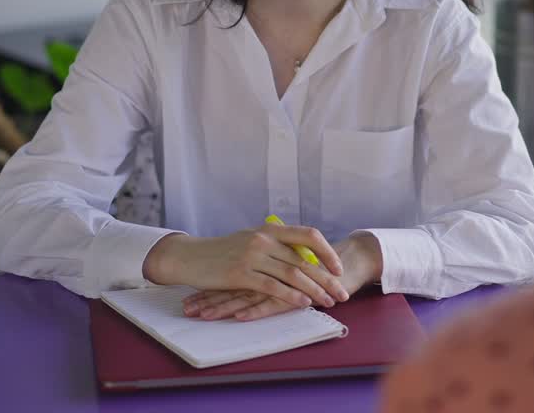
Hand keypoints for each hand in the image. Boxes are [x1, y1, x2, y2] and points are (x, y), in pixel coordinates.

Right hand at [142, 225, 348, 308]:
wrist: (190, 257)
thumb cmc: (223, 252)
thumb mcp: (251, 240)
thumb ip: (275, 246)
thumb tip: (303, 258)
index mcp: (270, 229)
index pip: (309, 235)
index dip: (327, 251)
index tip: (339, 268)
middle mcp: (264, 239)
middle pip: (305, 259)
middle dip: (327, 278)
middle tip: (343, 292)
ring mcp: (252, 255)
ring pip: (293, 273)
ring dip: (314, 290)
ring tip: (329, 301)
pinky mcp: (241, 274)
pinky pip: (272, 286)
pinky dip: (290, 295)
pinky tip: (303, 303)